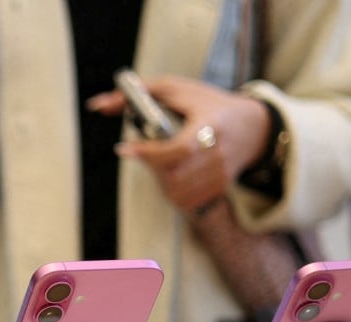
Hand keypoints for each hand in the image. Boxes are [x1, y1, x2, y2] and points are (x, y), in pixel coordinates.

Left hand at [87, 75, 270, 211]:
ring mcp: (221, 175)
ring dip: (158, 179)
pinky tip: (171, 174)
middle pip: (173, 175)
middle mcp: (218, 154)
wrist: (252, 128)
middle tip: (141, 152)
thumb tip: (97, 106)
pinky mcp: (219, 189)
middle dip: (150, 166)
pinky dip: (171, 191)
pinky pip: (186, 202)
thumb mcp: (175, 90)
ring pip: (177, 192)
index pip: (179, 149)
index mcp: (211, 125)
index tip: (123, 148)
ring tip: (158, 162)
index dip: (149, 153)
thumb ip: (135, 95)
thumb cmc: (207, 105)